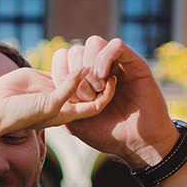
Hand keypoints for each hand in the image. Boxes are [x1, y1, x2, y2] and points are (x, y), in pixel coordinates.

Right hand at [0, 63, 113, 138]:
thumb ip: (67, 88)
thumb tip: (85, 68)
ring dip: (83, 69)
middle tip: (108, 63)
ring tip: (96, 55)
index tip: (114, 79)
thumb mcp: (50, 105)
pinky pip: (59, 69)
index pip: (95, 105)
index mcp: (68, 115)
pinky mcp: (42, 77)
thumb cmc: (23, 114)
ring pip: (74, 77)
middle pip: (87, 90)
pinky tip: (77, 52)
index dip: (107, 93)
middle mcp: (63, 102)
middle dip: (98, 79)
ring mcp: (53, 89)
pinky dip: (68, 62)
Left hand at [54, 34, 180, 170]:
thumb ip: (62, 103)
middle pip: (75, 49)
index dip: (60, 72)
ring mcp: (117, 64)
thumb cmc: (110, 135)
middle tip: (86, 97)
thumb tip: (47, 90)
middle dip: (75, 74)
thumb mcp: (76, 122)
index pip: (62, 57)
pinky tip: (105, 79)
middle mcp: (99, 67)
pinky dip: (106, 59)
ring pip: (94, 43)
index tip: (66, 95)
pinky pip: (116, 45)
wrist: (139, 143)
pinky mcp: (135, 63)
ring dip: (91, 66)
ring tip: (98, 88)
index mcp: (84, 78)